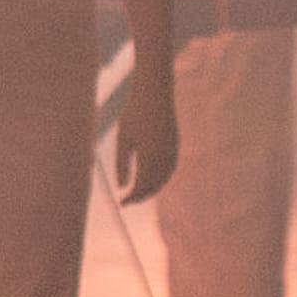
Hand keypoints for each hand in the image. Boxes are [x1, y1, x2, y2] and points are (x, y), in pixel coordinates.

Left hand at [114, 80, 179, 203]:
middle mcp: (165, 158)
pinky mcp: (175, 146)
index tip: (122, 204)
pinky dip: (160, 178)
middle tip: (127, 201)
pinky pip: (169, 169)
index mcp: (150, 157)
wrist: (155, 93)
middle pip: (155, 186)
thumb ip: (122, 164)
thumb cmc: (134, 114)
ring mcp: (173, 152)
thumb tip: (122, 187)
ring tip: (137, 192)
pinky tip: (150, 178)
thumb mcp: (123, 139)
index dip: (132, 198)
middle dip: (142, 195)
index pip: (142, 187)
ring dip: (152, 188)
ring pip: (164, 179)